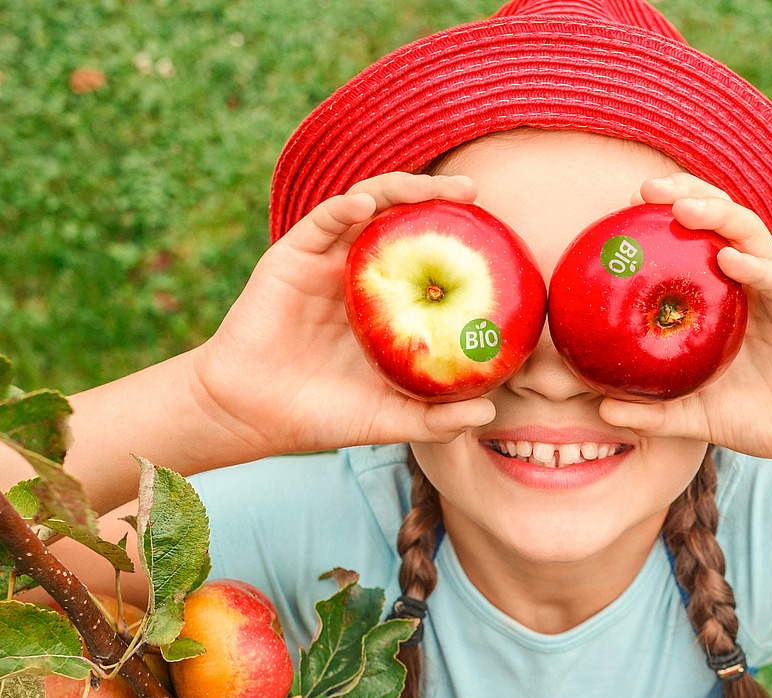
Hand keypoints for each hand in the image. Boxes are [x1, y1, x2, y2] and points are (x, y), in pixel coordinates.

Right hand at [188, 173, 494, 459]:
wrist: (252, 415)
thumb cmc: (323, 415)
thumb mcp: (390, 418)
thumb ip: (437, 419)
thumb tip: (490, 414)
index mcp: (385, 305)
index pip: (428, 261)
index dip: (461, 244)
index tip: (502, 239)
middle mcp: (360, 275)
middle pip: (403, 222)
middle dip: (438, 197)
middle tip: (474, 191)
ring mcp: (327, 263)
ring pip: (367, 208)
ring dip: (401, 189)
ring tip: (435, 186)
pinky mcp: (291, 258)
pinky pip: (322, 221)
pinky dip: (345, 206)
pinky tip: (367, 202)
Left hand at [600, 174, 771, 466]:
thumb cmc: (757, 417)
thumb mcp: (695, 415)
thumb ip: (653, 411)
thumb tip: (602, 411)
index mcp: (726, 295)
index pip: (696, 239)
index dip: (665, 216)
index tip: (625, 207)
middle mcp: (752, 280)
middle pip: (721, 219)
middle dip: (687, 193)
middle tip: (646, 189)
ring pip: (750, 234)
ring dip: (717, 213)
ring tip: (682, 207)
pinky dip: (753, 265)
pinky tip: (728, 258)